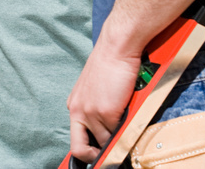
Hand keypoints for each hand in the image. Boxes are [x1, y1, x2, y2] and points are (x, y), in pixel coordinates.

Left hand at [66, 33, 142, 162]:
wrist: (116, 48)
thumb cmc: (109, 63)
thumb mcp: (95, 89)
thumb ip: (95, 108)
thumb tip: (106, 128)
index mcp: (74, 105)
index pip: (75, 139)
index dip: (86, 151)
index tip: (97, 153)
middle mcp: (78, 110)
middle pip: (81, 148)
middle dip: (95, 156)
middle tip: (110, 154)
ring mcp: (90, 113)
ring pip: (104, 142)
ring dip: (116, 140)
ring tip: (126, 130)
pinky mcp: (106, 112)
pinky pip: (117, 133)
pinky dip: (126, 132)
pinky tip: (130, 121)